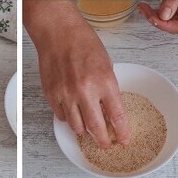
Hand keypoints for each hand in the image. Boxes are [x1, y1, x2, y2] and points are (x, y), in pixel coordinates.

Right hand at [23, 0, 131, 147]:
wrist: (58, 32)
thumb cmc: (84, 44)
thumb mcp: (107, 65)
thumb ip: (109, 89)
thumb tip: (111, 110)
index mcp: (105, 82)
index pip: (117, 116)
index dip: (123, 133)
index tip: (125, 140)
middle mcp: (85, 92)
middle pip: (97, 129)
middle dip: (103, 141)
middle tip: (106, 144)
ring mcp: (66, 95)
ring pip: (77, 127)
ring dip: (85, 131)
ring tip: (89, 129)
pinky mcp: (52, 95)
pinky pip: (62, 117)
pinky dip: (69, 118)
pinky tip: (73, 112)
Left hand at [137, 0, 177, 33]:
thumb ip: (173, 0)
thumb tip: (164, 15)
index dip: (164, 25)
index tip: (151, 17)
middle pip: (173, 24)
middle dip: (156, 19)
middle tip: (143, 10)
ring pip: (169, 18)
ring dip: (155, 15)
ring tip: (143, 8)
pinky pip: (168, 10)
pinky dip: (157, 10)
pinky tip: (149, 6)